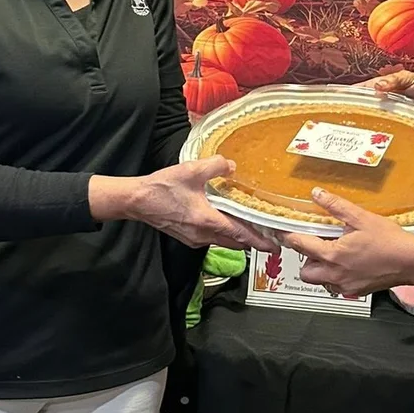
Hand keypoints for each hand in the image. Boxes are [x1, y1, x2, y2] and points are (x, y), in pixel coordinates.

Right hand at [90, 160, 280, 252]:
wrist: (137, 201)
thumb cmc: (161, 188)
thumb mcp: (191, 170)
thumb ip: (215, 166)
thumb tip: (232, 166)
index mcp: (208, 221)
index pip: (241, 234)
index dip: (261, 241)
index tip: (276, 246)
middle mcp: (203, 235)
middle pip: (236, 242)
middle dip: (253, 240)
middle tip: (268, 235)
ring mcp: (195, 239)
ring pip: (224, 241)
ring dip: (238, 237)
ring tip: (250, 227)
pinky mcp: (188, 237)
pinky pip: (212, 239)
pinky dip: (223, 233)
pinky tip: (224, 221)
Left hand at [281, 188, 413, 297]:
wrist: (413, 262)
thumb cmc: (391, 242)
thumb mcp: (362, 217)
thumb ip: (336, 206)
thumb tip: (318, 194)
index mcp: (333, 255)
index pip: (300, 246)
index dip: (289, 237)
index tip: (285, 231)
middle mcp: (336, 274)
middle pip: (305, 272)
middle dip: (305, 259)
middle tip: (316, 244)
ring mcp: (345, 285)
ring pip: (320, 281)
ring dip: (320, 269)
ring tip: (333, 253)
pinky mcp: (356, 291)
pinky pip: (336, 286)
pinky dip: (335, 276)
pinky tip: (348, 263)